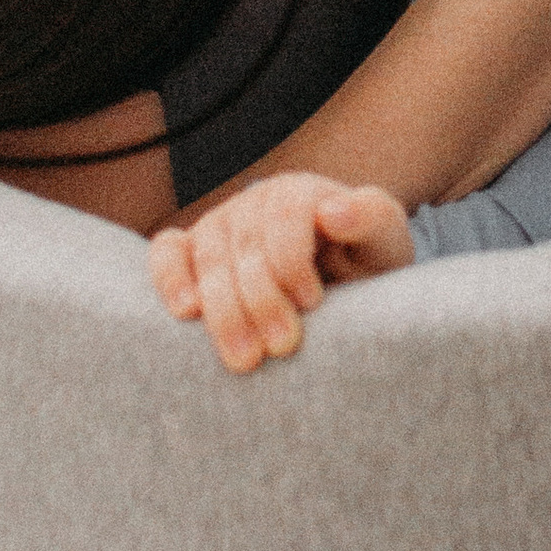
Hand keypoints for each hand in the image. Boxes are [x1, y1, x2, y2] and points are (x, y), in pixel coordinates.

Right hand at [149, 171, 412, 373]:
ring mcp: (219, 224)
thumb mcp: (385, 241)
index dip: (292, 258)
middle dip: (261, 299)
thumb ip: (371, 218)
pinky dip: (169, 278)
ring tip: (243, 358)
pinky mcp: (191, 250)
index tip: (312, 301)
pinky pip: (166, 253)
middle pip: (245, 244)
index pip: (286, 214)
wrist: (338, 281)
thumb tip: (333, 211)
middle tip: (281, 346)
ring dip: (222, 309)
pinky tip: (185, 311)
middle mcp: (255, 202)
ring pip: (208, 257)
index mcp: (301, 192)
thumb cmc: (363, 261)